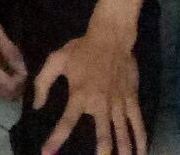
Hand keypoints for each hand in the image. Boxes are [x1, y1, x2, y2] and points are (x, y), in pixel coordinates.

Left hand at [33, 26, 144, 154]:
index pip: (67, 122)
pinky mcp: (131, 100)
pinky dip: (140, 138)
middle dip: (102, 152)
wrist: (111, 37)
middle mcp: (100, 103)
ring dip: (123, 150)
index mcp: (79, 95)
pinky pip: (137, 122)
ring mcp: (118, 103)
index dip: (56, 139)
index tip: (48, 154)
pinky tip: (142, 152)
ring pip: (122, 132)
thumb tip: (37, 106)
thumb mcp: (56, 60)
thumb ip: (43, 83)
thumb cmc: (82, 49)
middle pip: (102, 135)